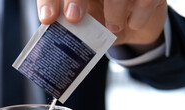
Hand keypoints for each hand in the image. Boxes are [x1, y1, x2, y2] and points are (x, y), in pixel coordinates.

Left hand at [37, 0, 166, 50]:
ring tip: (113, 27)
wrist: (136, 24)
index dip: (50, 1)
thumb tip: (58, 32)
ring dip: (114, 11)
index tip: (47, 18)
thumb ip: (74, 24)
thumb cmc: (106, 21)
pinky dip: (137, 18)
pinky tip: (133, 23)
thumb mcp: (88, 25)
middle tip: (73, 17)